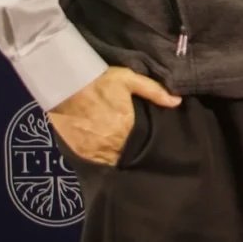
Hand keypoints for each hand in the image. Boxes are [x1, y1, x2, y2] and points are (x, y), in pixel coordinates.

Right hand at [47, 66, 181, 165]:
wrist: (65, 85)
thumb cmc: (100, 81)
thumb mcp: (129, 80)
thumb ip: (154, 91)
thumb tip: (177, 102)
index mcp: (127, 126)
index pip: (141, 144)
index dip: (144, 145)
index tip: (147, 144)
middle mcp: (112, 141)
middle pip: (126, 153)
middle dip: (131, 151)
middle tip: (133, 146)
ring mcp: (94, 148)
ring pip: (111, 160)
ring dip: (116, 157)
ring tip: (119, 151)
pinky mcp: (80, 150)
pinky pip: (94, 161)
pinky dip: (100, 159)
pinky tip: (103, 153)